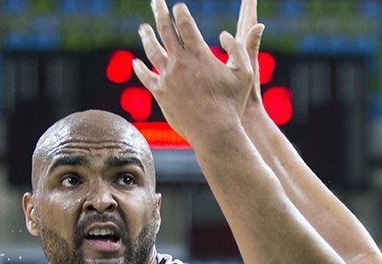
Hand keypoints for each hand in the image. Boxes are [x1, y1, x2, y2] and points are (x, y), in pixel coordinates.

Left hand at [134, 0, 263, 143]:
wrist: (214, 132)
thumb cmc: (232, 104)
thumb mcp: (245, 74)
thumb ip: (239, 50)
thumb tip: (225, 34)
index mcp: (199, 53)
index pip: (185, 23)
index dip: (181, 12)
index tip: (179, 7)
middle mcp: (179, 62)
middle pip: (165, 29)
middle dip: (160, 11)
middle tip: (155, 1)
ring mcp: (167, 77)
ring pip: (153, 50)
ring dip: (147, 36)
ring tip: (143, 28)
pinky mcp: (160, 94)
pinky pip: (146, 77)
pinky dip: (140, 68)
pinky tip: (136, 62)